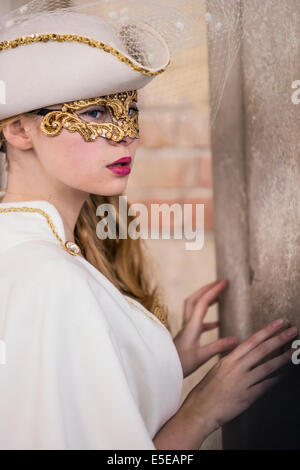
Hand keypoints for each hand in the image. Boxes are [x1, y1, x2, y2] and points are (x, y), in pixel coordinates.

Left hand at [173, 279, 238, 377]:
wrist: (162, 369)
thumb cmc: (180, 364)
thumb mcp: (201, 357)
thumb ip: (218, 347)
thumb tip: (236, 339)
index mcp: (192, 326)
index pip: (203, 302)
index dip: (214, 290)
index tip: (224, 282)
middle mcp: (188, 324)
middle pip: (195, 299)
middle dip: (207, 289)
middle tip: (219, 283)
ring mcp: (186, 329)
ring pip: (194, 308)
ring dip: (205, 300)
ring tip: (219, 298)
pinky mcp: (187, 336)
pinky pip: (198, 322)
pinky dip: (208, 319)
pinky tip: (217, 324)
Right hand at [184, 317, 297, 435]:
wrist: (200, 409)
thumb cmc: (206, 391)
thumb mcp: (217, 369)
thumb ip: (232, 362)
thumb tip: (243, 356)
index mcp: (229, 359)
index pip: (252, 340)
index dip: (267, 330)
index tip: (278, 323)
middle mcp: (236, 367)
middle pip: (262, 350)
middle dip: (279, 339)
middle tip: (292, 331)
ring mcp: (242, 382)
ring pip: (267, 367)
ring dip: (283, 358)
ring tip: (295, 352)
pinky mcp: (247, 396)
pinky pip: (266, 386)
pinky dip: (277, 380)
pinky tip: (286, 376)